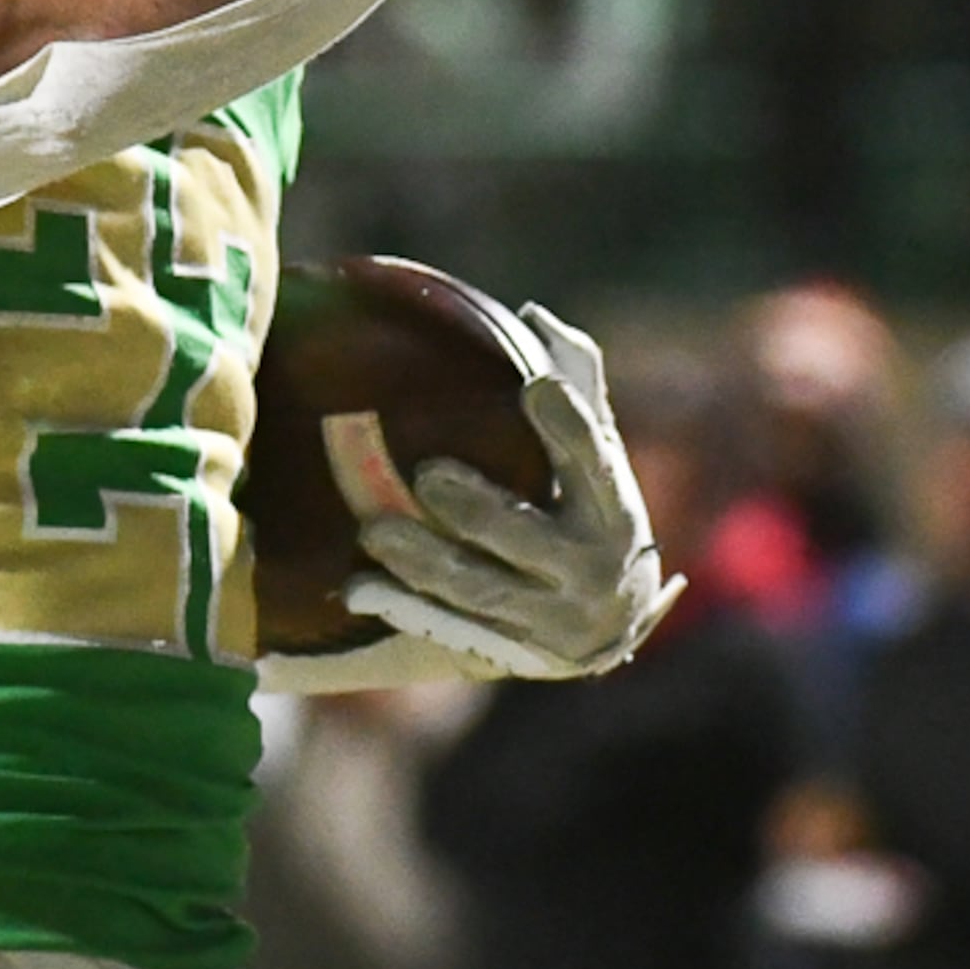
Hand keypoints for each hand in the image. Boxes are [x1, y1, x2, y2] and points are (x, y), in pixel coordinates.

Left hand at [344, 302, 681, 679]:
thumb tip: (533, 317)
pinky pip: (448, 629)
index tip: (538, 387)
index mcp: (613, 510)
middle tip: (427, 474)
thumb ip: (575, 384)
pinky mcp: (508, 651)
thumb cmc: (590, 509)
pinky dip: (401, 607)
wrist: (608, 622)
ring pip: (479, 591)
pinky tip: (357, 585)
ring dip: (424, 562)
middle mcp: (588, 571)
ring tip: (374, 528)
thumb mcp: (599, 455)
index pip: (595, 461)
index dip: (570, 426)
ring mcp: (547, 618)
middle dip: (478, 510)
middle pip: (526, 539)